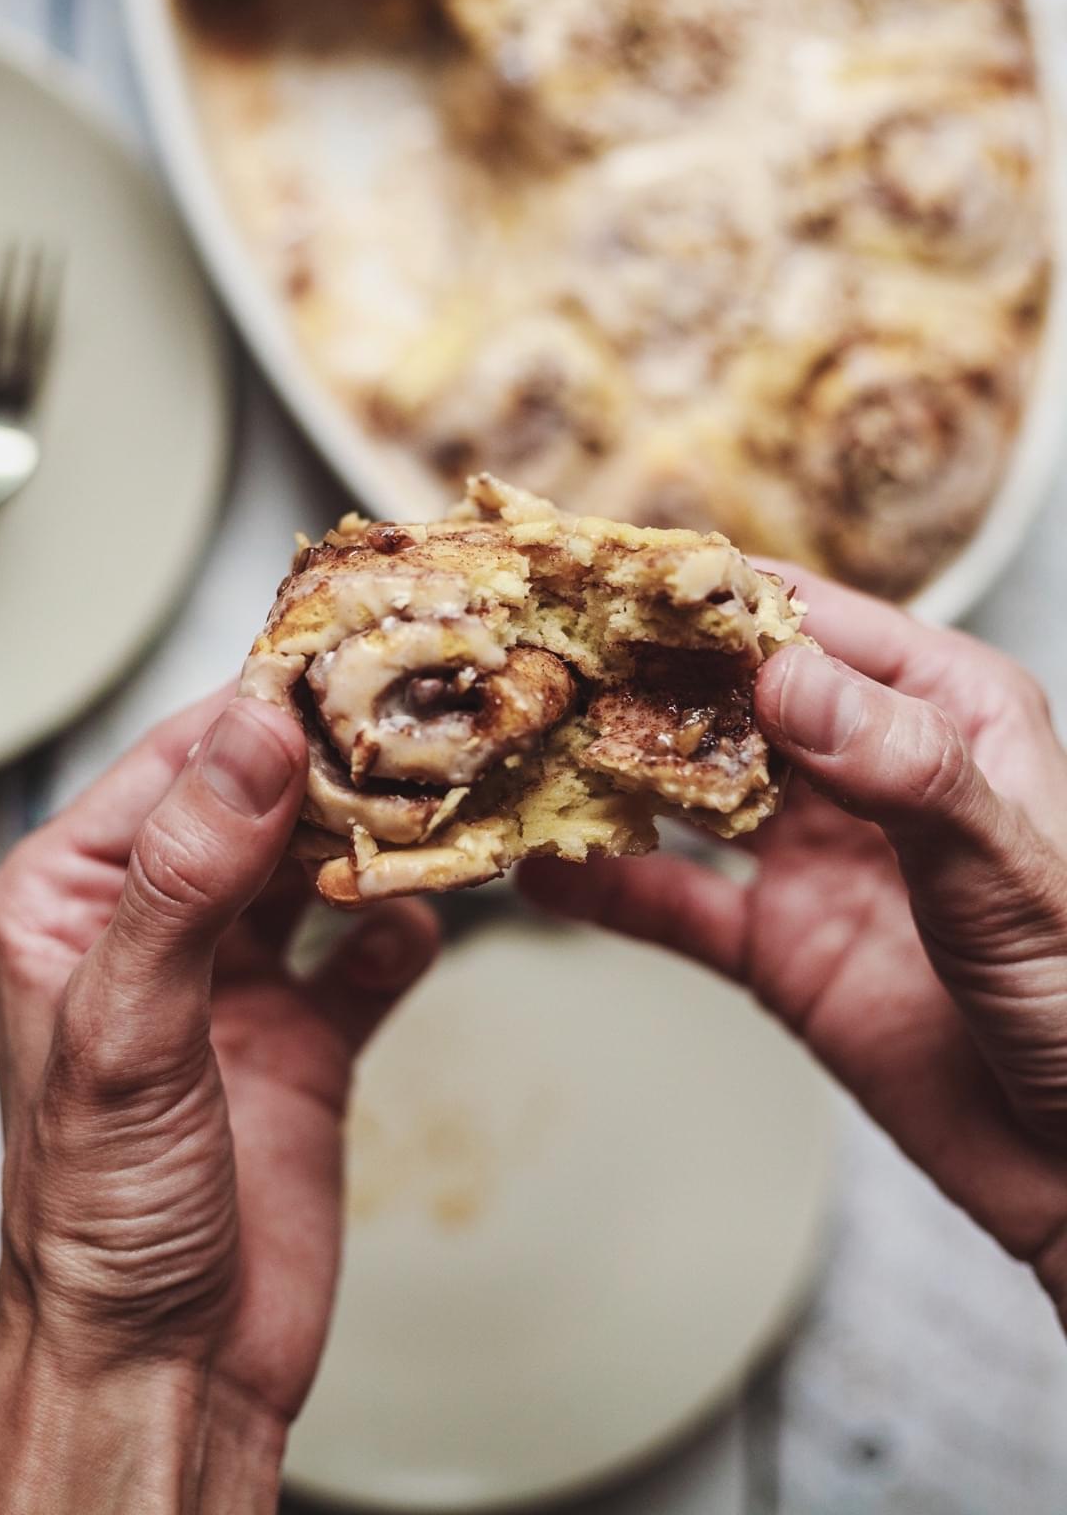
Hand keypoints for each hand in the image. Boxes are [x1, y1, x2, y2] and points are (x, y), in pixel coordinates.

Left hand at [0, 689, 438, 1513]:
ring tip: (445, 801)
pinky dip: (404, 930)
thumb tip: (250, 733)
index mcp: (71, 902)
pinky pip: (369, 954)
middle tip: (430, 719)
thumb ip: (187, 876)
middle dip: (342, 766)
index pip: (178, 763)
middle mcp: (154, 929)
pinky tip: (423, 924)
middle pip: (261, 803)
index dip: (265, 708)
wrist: (167, 1372)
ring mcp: (233, 982)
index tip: (354, 657)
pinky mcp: (302, 1038)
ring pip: (320, 867)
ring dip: (380, 838)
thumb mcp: (128, 1030)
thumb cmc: (95, 1221)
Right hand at [521, 574, 1066, 1323]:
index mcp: (942, 710)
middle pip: (728, 694)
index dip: (706, 599)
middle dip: (633, 674)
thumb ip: (908, 774)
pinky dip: (607, 887)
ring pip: (688, 789)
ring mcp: (818, 855)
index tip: (607, 582)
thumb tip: (787, 675)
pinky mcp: (782, 947)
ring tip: (513, 747)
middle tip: (528, 658)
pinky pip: (677, 904)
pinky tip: (540, 872)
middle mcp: (867, 765)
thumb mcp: (1015, 877)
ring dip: (606, 770)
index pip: (807, 622)